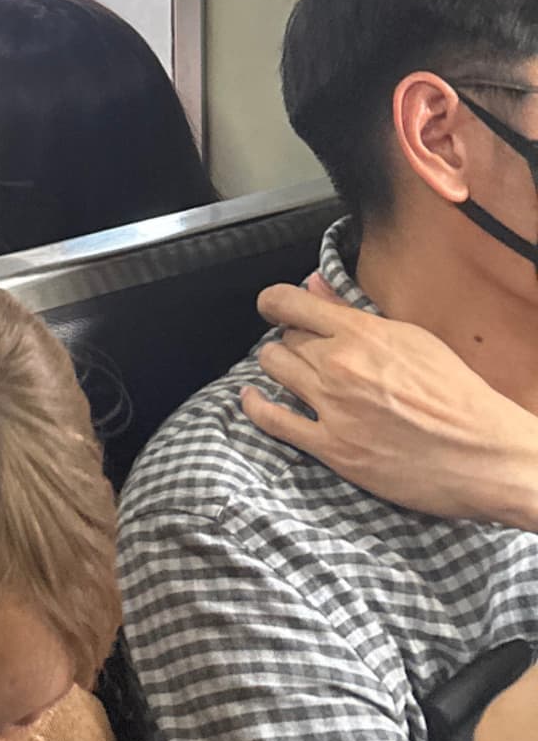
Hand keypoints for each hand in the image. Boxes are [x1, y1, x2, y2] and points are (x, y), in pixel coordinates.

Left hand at [241, 275, 537, 526]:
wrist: (486, 455)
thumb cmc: (458, 396)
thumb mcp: (412, 339)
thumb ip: (354, 311)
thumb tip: (314, 284)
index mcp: (361, 333)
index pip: (288, 301)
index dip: (273, 302)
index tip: (273, 308)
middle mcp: (338, 364)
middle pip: (283, 338)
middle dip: (290, 341)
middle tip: (305, 353)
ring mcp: (332, 407)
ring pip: (274, 369)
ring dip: (277, 368)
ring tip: (288, 373)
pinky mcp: (333, 448)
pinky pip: (273, 420)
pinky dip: (257, 407)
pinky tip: (254, 399)